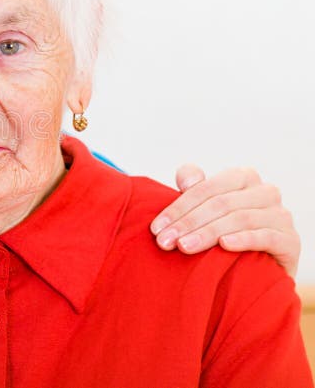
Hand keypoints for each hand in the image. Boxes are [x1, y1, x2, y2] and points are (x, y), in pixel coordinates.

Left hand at [150, 165, 299, 276]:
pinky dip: (244, 239)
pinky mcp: (290, 240)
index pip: (206, 188)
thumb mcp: (206, 208)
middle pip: (220, 203)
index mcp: (243, 177)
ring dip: (208, 233)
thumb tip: (187, 180)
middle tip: (165, 242)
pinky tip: (224, 245)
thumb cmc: (224, 231)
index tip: (156, 228)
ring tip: (184, 247)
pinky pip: (266, 236)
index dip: (178, 207)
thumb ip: (194, 188)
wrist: (256, 269)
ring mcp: (281, 215)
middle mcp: (265, 192)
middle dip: (188, 223)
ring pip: (239, 219)